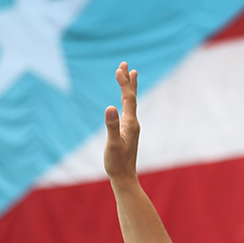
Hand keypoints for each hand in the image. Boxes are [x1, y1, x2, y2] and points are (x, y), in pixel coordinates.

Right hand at [104, 61, 140, 182]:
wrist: (124, 177)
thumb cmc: (117, 163)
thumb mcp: (112, 144)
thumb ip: (111, 126)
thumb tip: (110, 108)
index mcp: (130, 123)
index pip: (128, 98)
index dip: (124, 83)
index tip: (120, 68)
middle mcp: (133, 123)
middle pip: (132, 97)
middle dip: (128, 81)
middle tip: (126, 64)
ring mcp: (131, 127)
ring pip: (131, 103)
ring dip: (129, 89)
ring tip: (131, 75)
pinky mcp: (128, 132)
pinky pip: (128, 111)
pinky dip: (126, 101)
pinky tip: (124, 102)